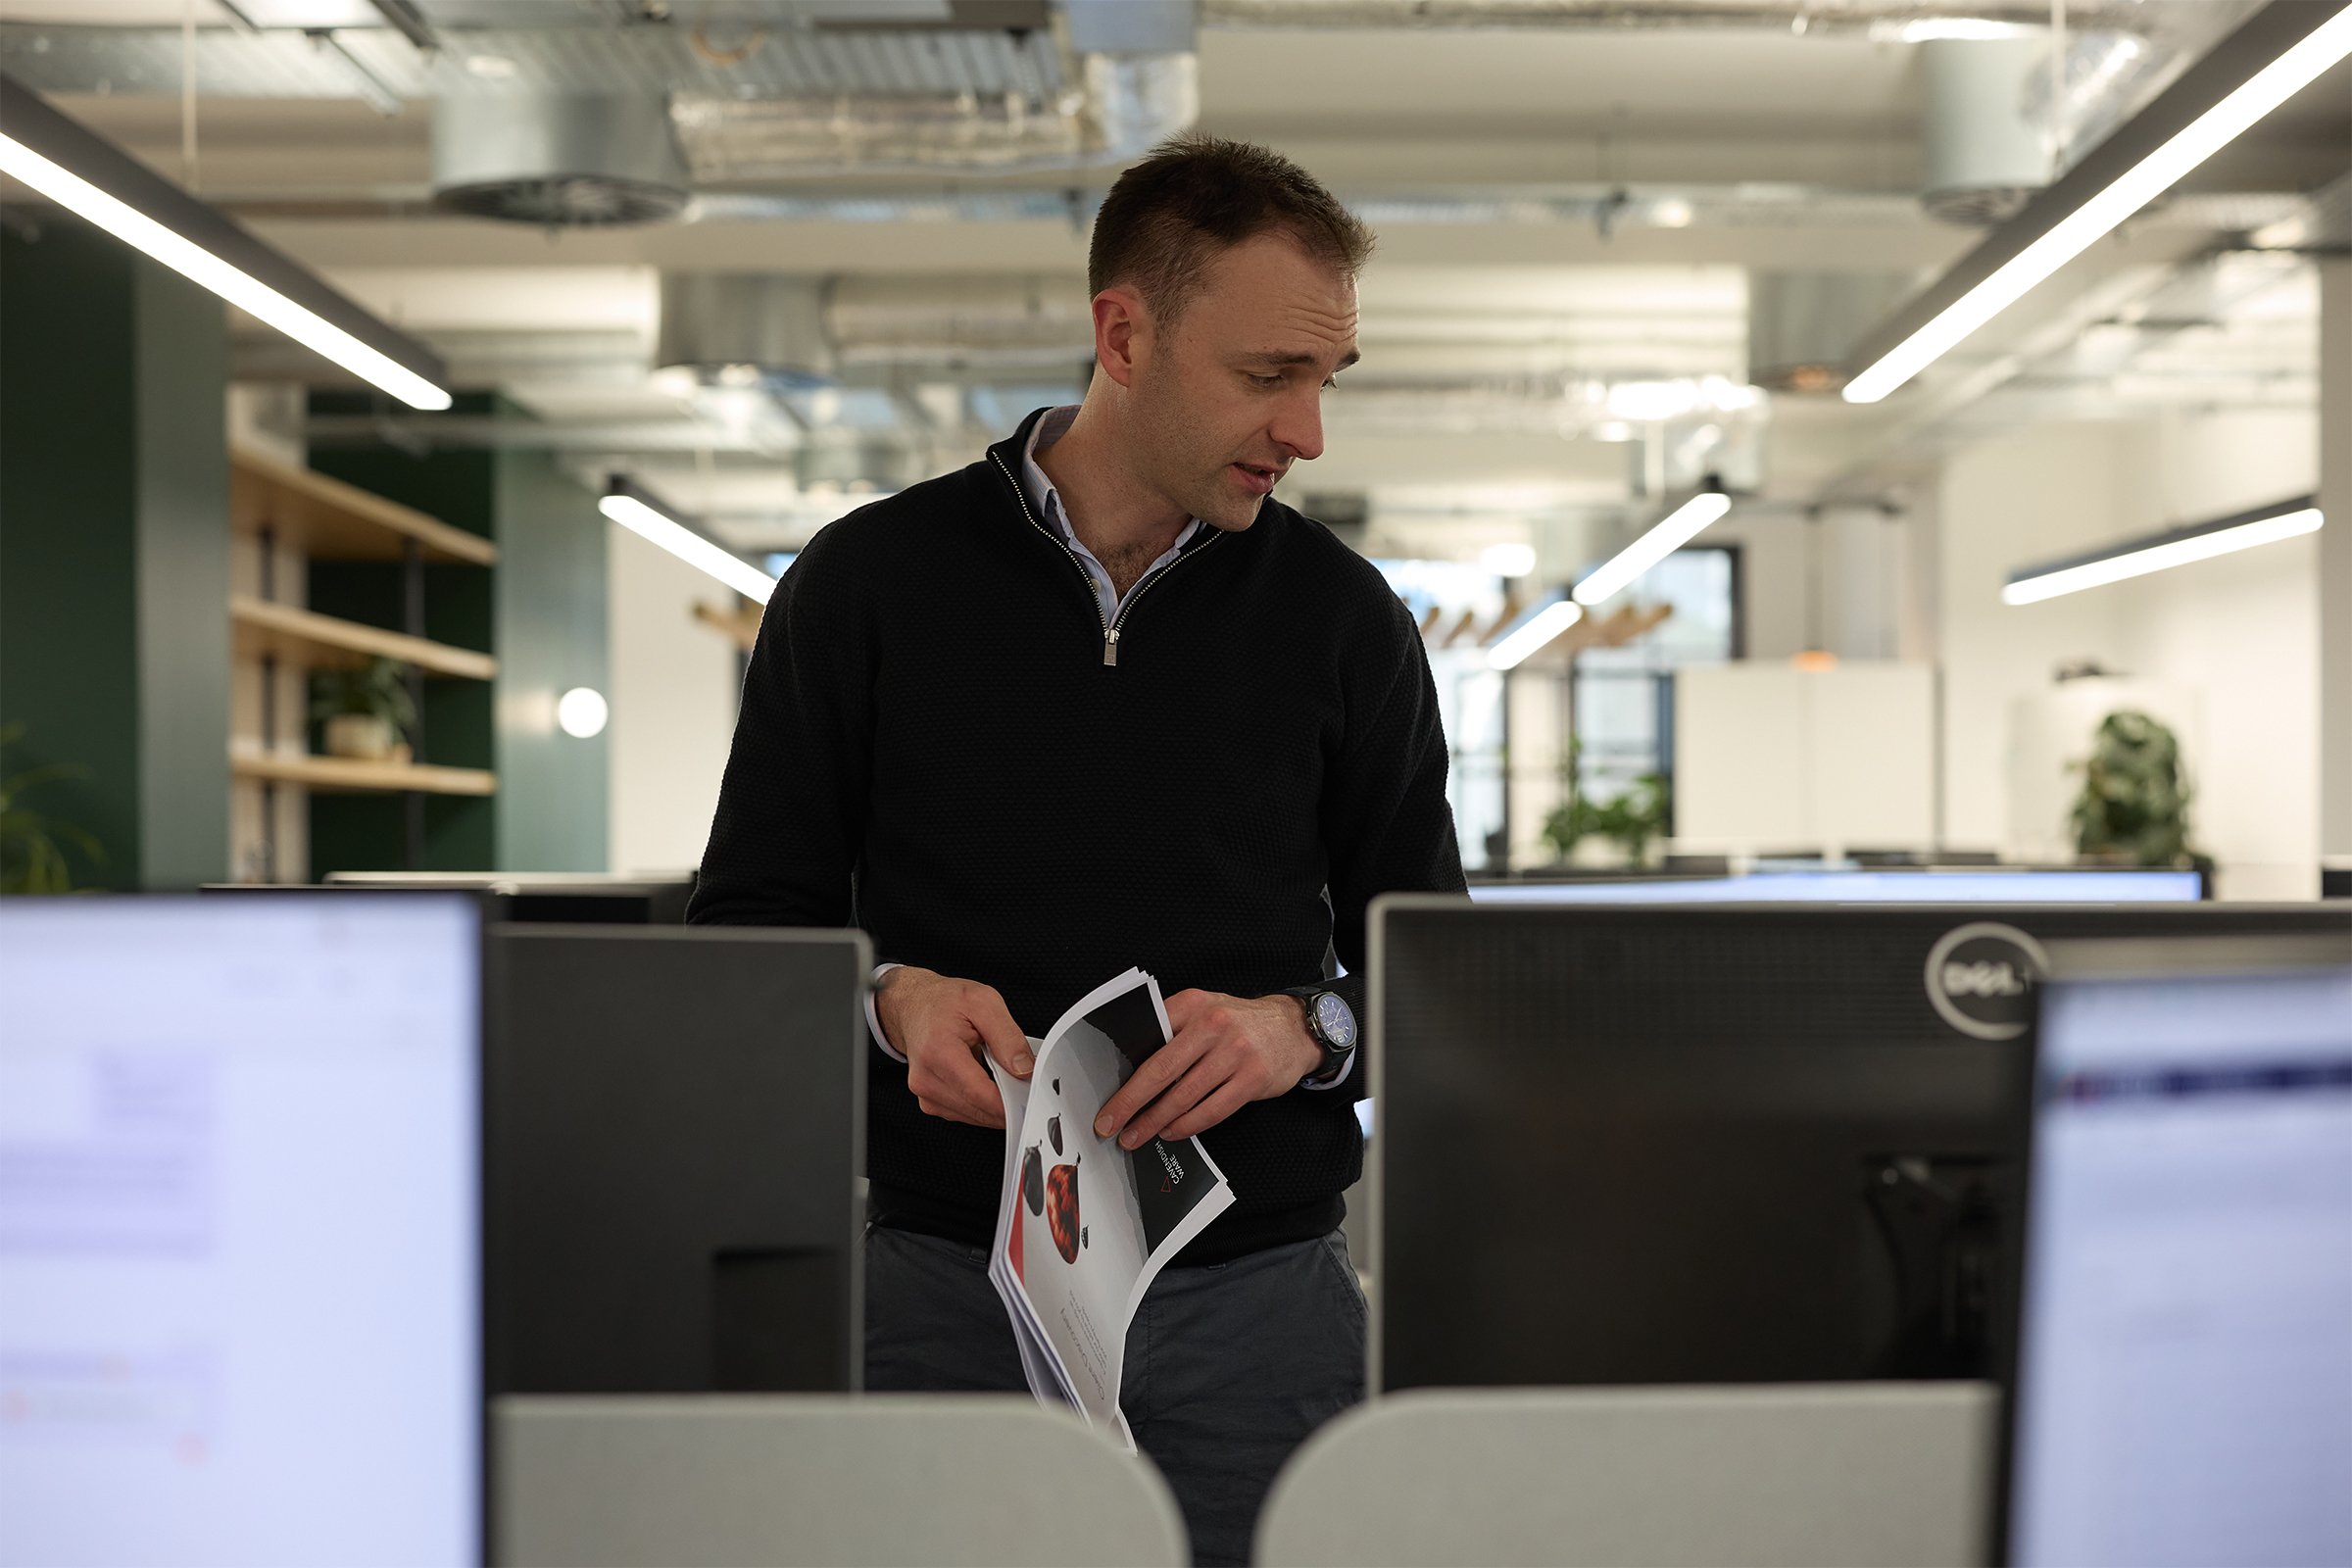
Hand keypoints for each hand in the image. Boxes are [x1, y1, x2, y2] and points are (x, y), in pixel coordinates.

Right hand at [875, 966, 1031, 1127]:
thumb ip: (1008, 1036)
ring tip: (998, 1073)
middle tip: (1023, 1082)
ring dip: (993, 1103)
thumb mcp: (984, 1002)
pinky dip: (981, 1103)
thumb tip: (1024, 1069)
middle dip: (1007, 1101)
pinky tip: (984, 1081)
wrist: (915, 1006)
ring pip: (974, 1116)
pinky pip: (966, 1114)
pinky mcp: (930, 1102)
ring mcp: (926, 1093)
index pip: (979, 1094)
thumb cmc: (943, 1002)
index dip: (1009, 1102)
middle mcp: (926, 1078)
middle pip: (978, 1110)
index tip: (1029, 1099)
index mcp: (938, 1052)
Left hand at [1092, 989, 1321, 1150]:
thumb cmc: (1238, 1023)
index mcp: (1192, 1004)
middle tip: (1109, 1126)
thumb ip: (1172, 1030)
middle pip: (1161, 1071)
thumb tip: (1130, 1070)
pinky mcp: (1253, 1079)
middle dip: (1130, 1103)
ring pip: (1184, 1096)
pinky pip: (1212, 1110)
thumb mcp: (1204, 1011)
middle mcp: (1213, 1025)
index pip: (1148, 1039)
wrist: (1293, 1028)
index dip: (1123, 1073)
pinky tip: (1171, 1132)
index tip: (1103, 1096)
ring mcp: (1235, 1053)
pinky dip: (1187, 1126)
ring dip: (1155, 1121)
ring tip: (1136, 1136)